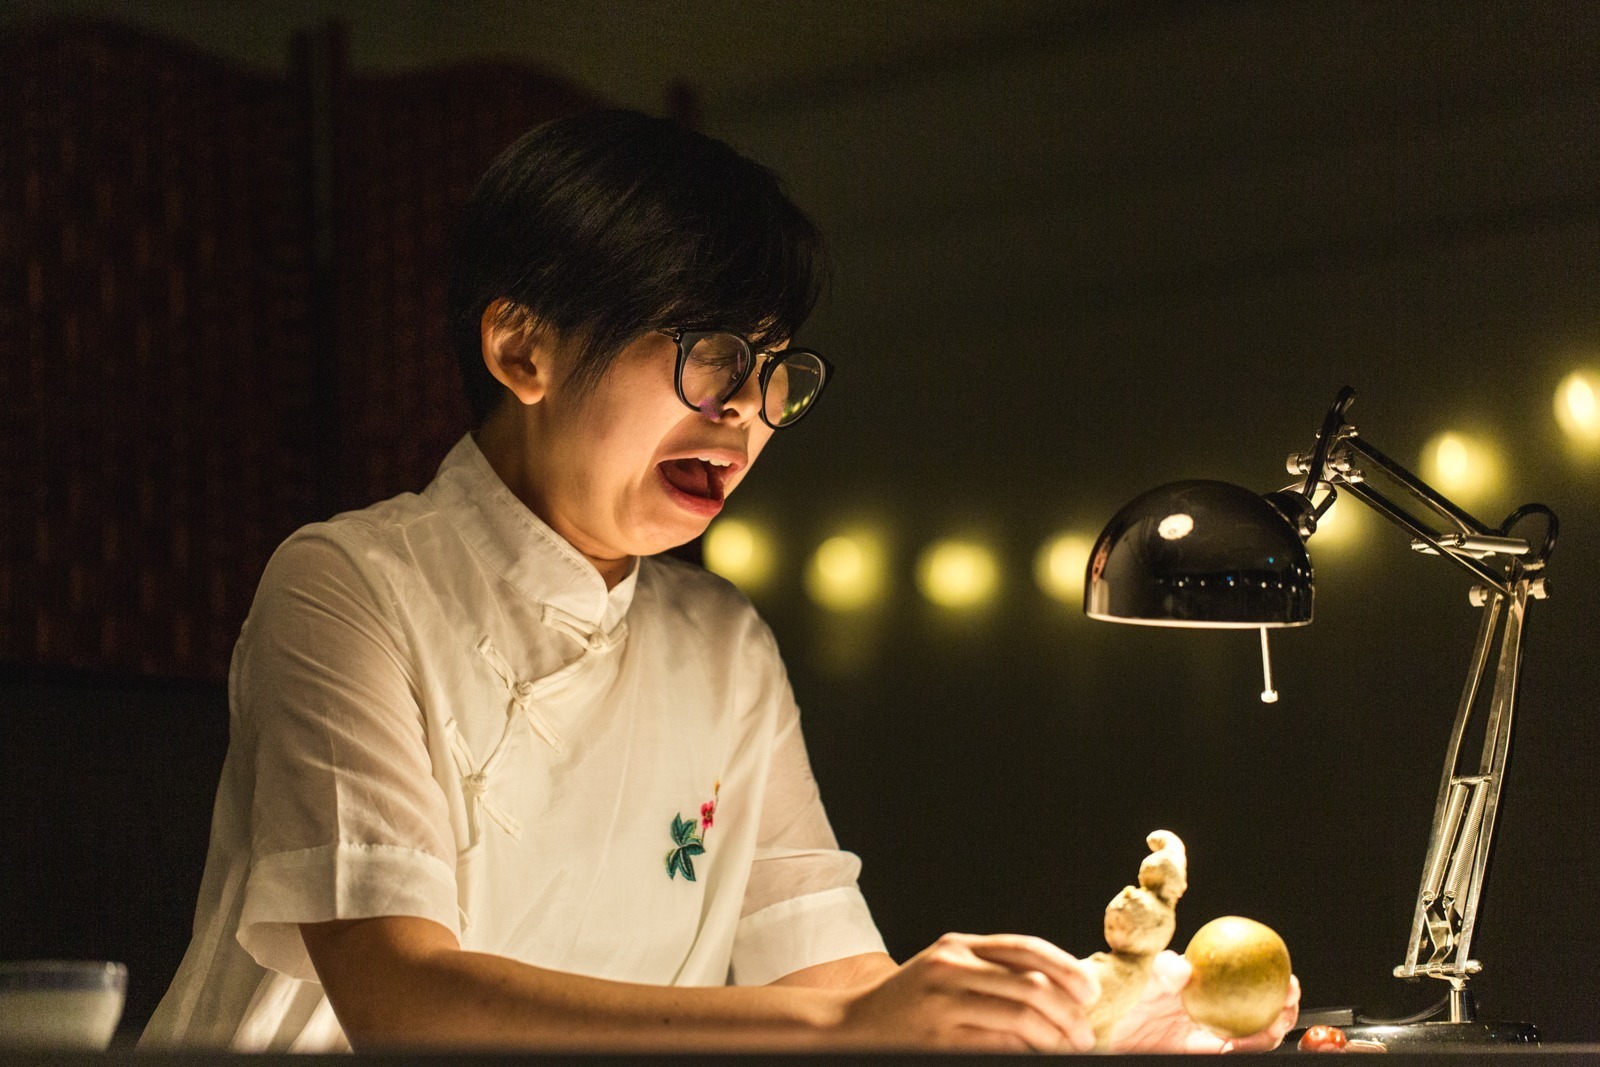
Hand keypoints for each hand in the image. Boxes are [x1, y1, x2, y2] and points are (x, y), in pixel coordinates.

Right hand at [836, 933, 1099, 1052]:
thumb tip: (1058, 991)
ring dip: (1054, 1038)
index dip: (1067, 969)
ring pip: (1021, 1016)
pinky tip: (1034, 1056)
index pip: (1026, 948)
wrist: (852, 1025)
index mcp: (957, 946)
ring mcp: (944, 1002)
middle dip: (1068, 1012)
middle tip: (1085, 1035)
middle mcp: (951, 966)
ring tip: (1067, 1049)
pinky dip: (1024, 1052)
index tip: (1090, 993)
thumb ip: (989, 972)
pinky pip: (998, 1044)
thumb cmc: (909, 1003)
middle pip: (1031, 984)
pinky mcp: (939, 1037)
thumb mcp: (945, 972)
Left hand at [1109, 951, 1300, 1052]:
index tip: (1288, 978)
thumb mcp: (1141, 977)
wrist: (1104, 1029)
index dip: (1273, 980)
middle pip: (1260, 1011)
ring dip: (1271, 1032)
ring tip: (1274, 1023)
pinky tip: (1242, 1042)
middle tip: (1289, 1000)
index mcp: (1204, 984)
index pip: (1247, 979)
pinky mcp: (1200, 1056)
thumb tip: (1184, 968)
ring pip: (1252, 1036)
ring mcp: (1209, 1036)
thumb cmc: (1121, 995)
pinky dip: (1245, 1048)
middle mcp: (1212, 1010)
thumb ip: (1162, 971)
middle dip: (1284, 1009)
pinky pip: (1231, 1054)